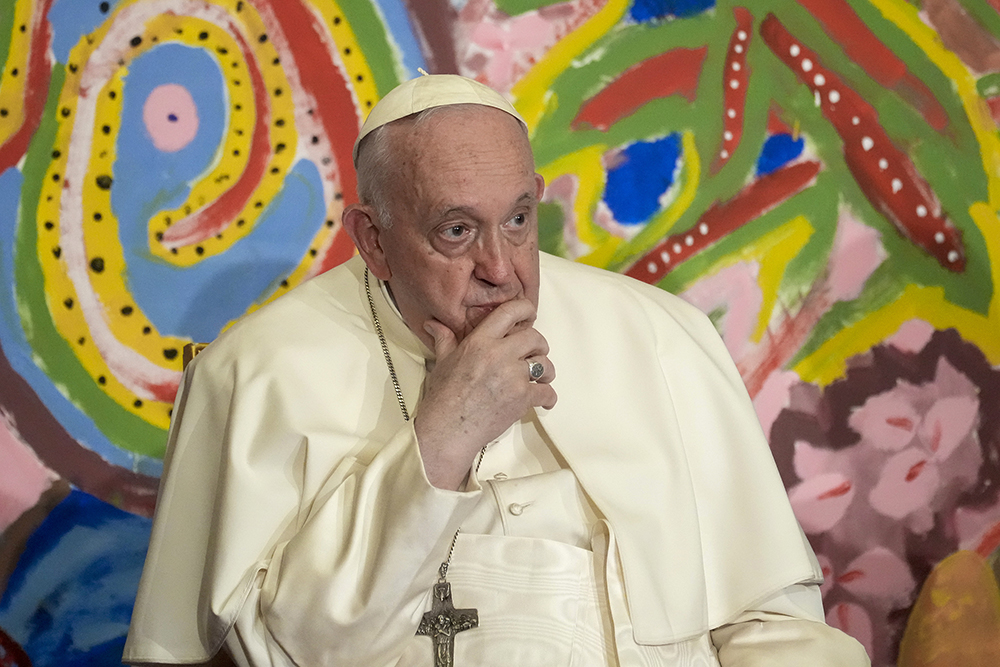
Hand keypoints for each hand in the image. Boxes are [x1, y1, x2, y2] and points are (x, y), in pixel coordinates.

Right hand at [413, 298, 555, 489]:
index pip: (510, 312)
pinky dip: (548, 397)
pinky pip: (547, 392)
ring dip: (546, 371)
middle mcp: (499, 354)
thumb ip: (444, 339)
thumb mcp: (442, 362)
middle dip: (539, 345)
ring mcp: (513, 376)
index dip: (525, 309)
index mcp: (480, 341)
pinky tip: (545, 401)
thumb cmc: (443, 397)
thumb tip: (433, 324)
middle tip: (536, 354)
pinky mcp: (522, 398)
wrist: (447, 429)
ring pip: (544, 364)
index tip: (530, 314)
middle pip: (535, 337)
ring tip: (541, 378)